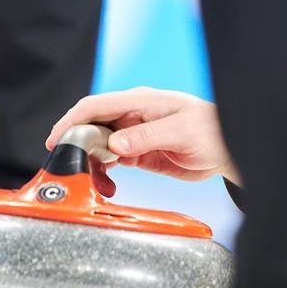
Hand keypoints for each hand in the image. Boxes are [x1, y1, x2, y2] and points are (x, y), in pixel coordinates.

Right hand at [46, 87, 240, 183]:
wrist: (229, 150)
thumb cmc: (212, 132)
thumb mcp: (181, 132)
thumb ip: (147, 137)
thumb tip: (115, 144)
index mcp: (141, 102)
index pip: (96, 106)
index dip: (71, 120)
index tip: (56, 139)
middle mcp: (133, 116)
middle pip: (92, 126)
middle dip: (75, 144)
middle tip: (67, 168)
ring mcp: (135, 134)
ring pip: (99, 146)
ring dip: (89, 163)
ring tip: (89, 183)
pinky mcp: (139, 153)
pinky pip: (112, 161)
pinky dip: (104, 173)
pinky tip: (106, 186)